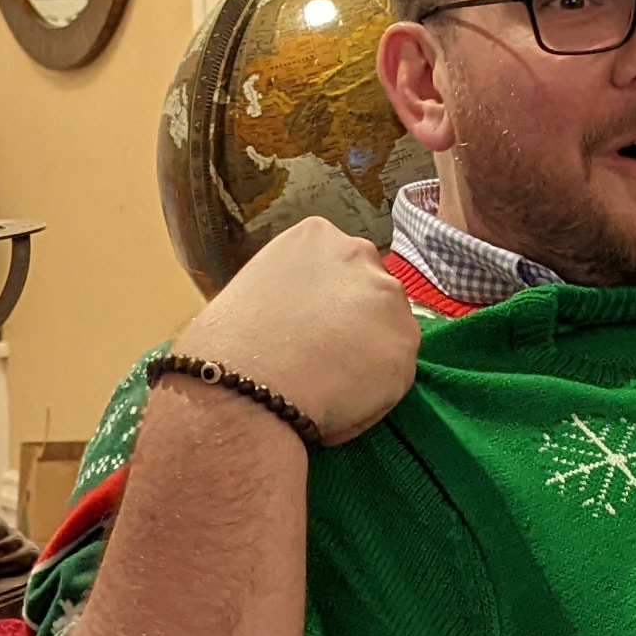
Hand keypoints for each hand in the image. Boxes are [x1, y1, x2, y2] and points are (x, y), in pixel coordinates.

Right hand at [177, 215, 417, 444]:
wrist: (244, 385)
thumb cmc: (229, 342)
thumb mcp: (255, 288)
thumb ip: (294, 288)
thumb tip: (305, 312)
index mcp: (316, 235)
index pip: (337, 264)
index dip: (326, 300)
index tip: (310, 324)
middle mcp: (360, 254)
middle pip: (369, 290)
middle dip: (354, 320)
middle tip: (324, 353)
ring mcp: (389, 296)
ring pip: (388, 329)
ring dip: (369, 352)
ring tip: (329, 382)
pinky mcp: (406, 342)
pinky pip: (395, 371)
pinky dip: (375, 390)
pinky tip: (340, 400)